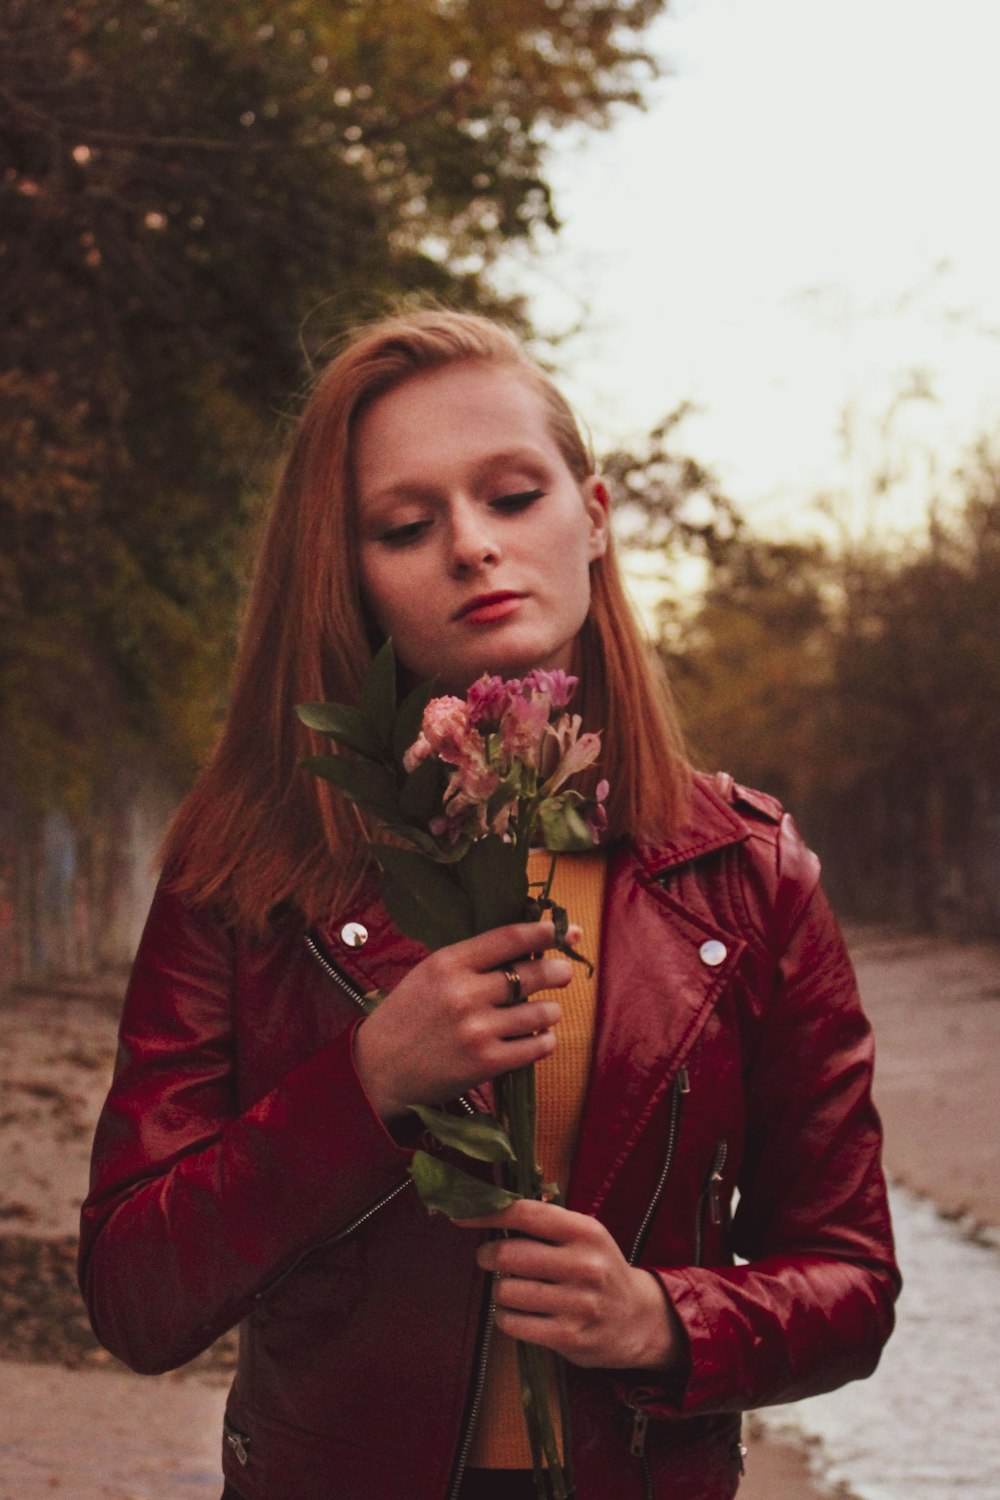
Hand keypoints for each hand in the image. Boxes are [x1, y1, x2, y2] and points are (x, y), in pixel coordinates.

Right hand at [353, 920, 570, 1122]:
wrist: (378, 1068)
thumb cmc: (408, 1015)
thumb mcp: (430, 974)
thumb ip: (472, 960)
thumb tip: (527, 946)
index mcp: (448, 963)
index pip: (509, 937)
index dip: (543, 931)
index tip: (563, 930)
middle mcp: (464, 993)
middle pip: (532, 974)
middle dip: (557, 971)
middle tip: (564, 972)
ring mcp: (477, 1030)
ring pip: (540, 1012)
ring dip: (551, 1011)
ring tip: (546, 1011)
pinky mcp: (486, 1063)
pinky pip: (536, 1047)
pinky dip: (544, 1040)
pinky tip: (539, 1037)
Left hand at [458, 1198, 682, 1370]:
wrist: (638, 1320)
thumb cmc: (598, 1269)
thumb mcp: (584, 1235)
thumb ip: (544, 1221)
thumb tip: (488, 1205)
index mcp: (585, 1231)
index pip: (526, 1213)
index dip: (488, 1213)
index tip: (462, 1215)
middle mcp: (585, 1264)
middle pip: (509, 1254)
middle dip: (488, 1256)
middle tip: (490, 1258)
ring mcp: (578, 1303)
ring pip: (506, 1291)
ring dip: (500, 1290)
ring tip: (514, 1289)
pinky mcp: (569, 1337)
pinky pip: (513, 1323)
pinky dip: (506, 1317)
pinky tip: (521, 1313)